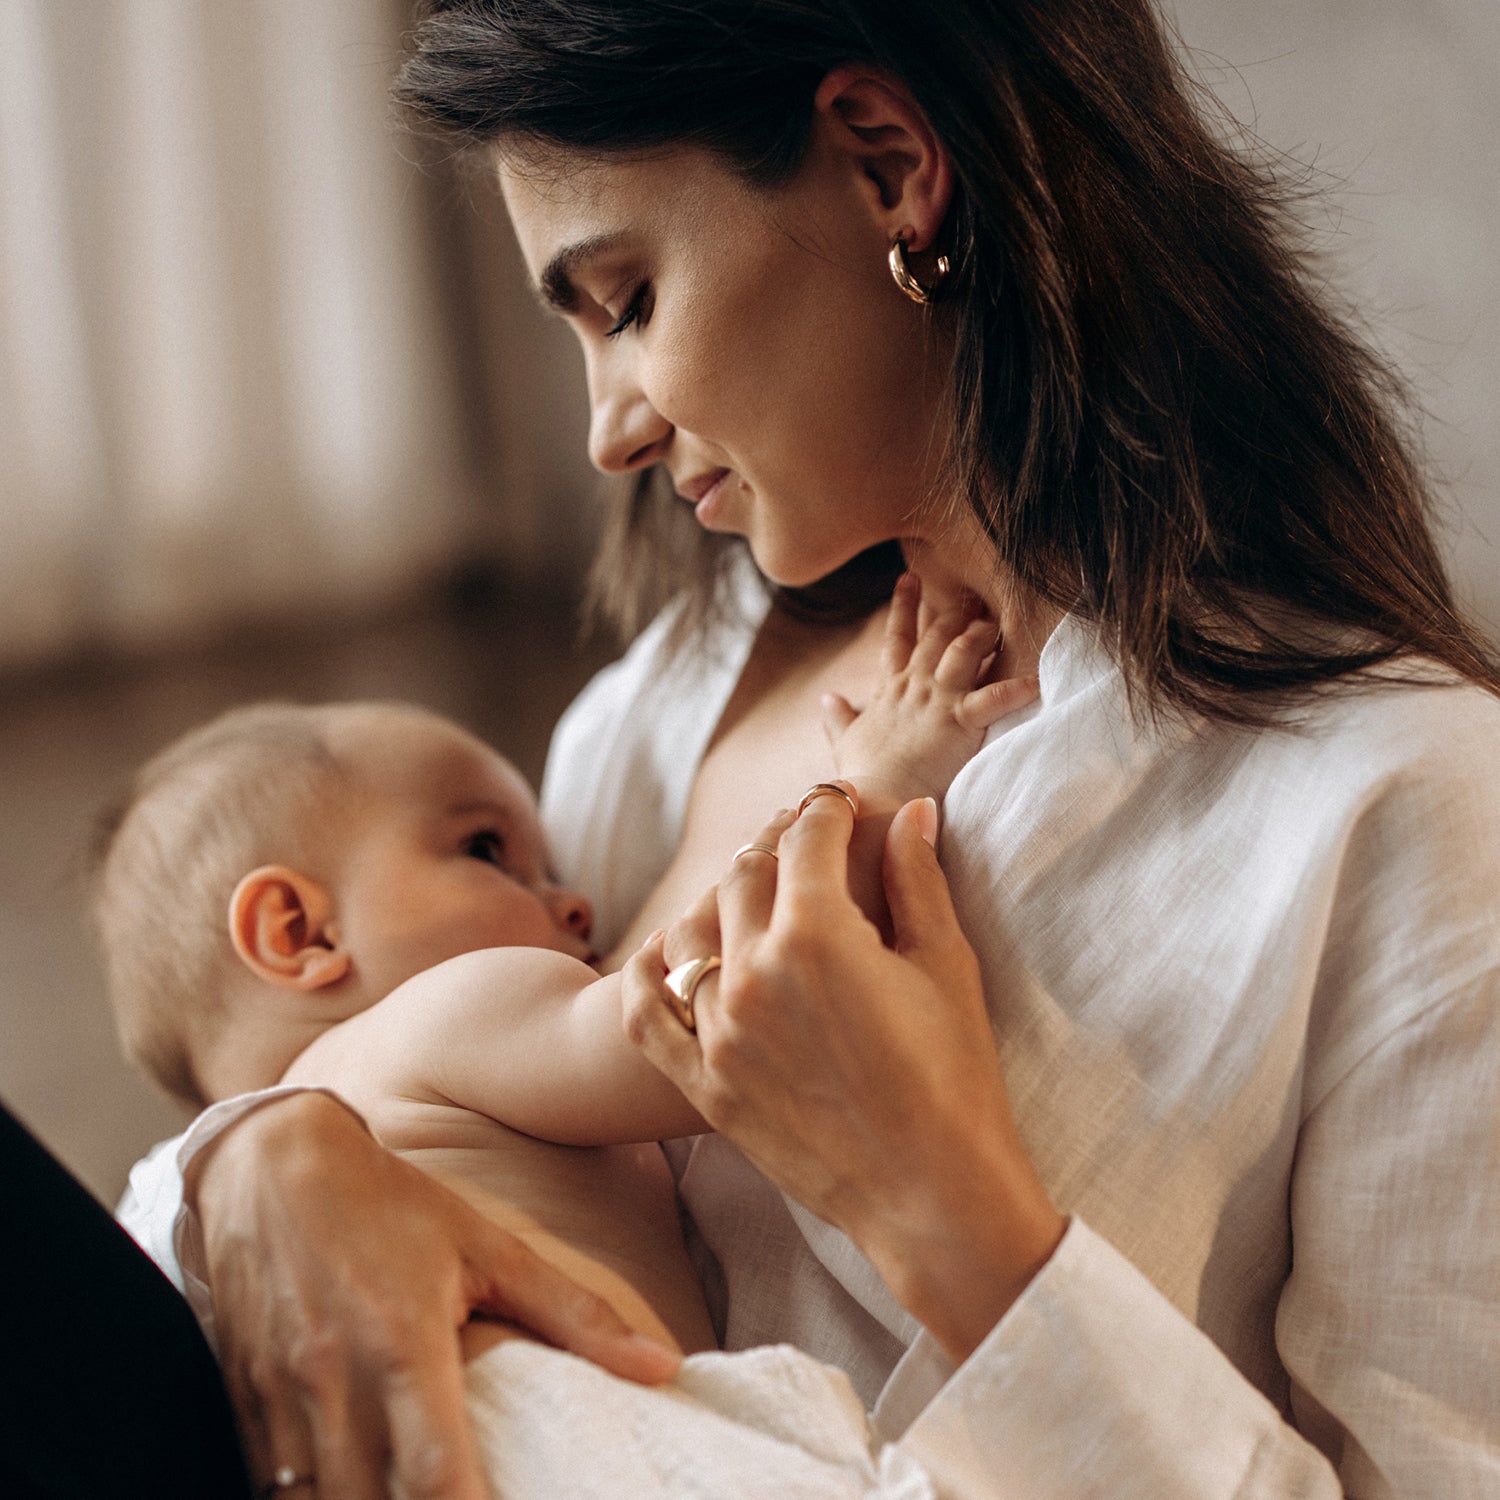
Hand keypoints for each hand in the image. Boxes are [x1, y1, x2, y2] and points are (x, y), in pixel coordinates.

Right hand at [189, 1092, 677, 1498]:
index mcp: (403, 1343)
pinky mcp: (242, 1405)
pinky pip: (273, 1487)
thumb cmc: (390, 1204)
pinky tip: (357, 1493)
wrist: (270, 1164)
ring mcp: (280, 1401)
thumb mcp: (488, 1247)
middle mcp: (335, 1382)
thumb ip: (574, 1314)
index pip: (437, 1476)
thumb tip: (661, 1366)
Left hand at [623, 795, 1064, 1362]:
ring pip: (690, 931)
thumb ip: (917, 879)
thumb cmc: (955, 1078)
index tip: (840, 803)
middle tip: (803, 839)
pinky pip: (644, 1010)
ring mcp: (718, 1032)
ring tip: (751, 895)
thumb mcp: (946, 965)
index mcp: (818, 936)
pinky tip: (668, 950)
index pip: (807, 837)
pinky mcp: (703, 1083)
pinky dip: (648, 971)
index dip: (827, 808)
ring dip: (720, 899)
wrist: (931, 1195)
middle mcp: (753, 975)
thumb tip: (910, 812)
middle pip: (744, 873)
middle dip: (777, 842)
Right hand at [824, 571, 1038, 805]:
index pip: (896, 640)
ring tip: (998, 622)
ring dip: (982, 635)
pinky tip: (1039, 679)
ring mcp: (937, 701)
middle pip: (935, 636)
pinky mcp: (959, 721)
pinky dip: (1019, 688)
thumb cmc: (862, 775)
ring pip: (963, 651)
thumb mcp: (845, 740)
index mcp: (889, 691)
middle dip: (954, 612)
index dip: (904, 607)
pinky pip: (995, 698)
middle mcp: (914, 687)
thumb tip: (826, 698)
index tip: (910, 578)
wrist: (876, 800)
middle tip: (971, 594)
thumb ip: (836, 717)